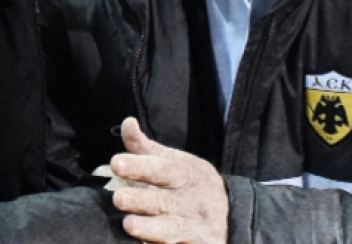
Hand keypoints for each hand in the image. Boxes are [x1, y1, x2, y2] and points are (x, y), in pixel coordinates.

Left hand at [110, 117, 227, 243]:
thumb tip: (127, 123)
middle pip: (164, 201)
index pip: (161, 169)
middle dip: (141, 200)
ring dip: (150, 228)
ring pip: (172, 229)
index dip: (139, 166)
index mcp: (184, 174)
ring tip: (129, 225)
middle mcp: (188, 201)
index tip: (116, 163)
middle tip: (119, 198)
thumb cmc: (194, 185)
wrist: (234, 216)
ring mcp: (193, 227)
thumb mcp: (177, 162)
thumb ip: (147, 147)